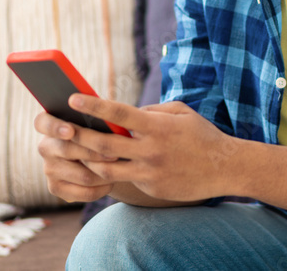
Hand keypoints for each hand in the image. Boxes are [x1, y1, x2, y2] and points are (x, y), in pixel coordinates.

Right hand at [35, 111, 116, 202]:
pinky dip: (101, 189)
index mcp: (48, 123)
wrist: (95, 156)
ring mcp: (49, 169)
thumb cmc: (96, 129)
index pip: (42, 122)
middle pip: (67, 150)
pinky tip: (111, 182)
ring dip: (104, 173)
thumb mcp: (94, 119)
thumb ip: (95, 115)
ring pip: (81, 175)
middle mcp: (45, 146)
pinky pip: (83, 192)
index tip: (70, 131)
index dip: (55, 127)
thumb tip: (107, 117)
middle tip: (115, 154)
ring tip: (120, 167)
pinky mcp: (56, 188)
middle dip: (94, 153)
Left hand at [67, 95, 240, 202]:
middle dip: (79, 136)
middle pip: (104, 145)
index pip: (118, 114)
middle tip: (60, 128)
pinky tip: (99, 165)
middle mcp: (151, 150)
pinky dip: (111, 172)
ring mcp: (150, 171)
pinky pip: (125, 179)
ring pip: (107, 168)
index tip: (73, 98)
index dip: (93, 105)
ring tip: (73, 151)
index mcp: (157, 126)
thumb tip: (124, 114)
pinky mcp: (152, 188)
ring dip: (87, 160)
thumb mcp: (180, 112)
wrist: (226, 168)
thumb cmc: (201, 135)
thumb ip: (151, 110)